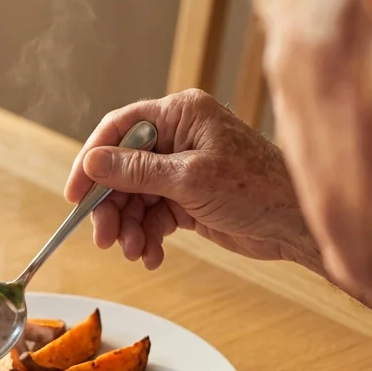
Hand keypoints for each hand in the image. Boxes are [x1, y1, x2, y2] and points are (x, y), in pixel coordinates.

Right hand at [65, 89, 317, 271]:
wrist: (296, 224)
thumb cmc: (257, 189)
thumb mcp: (190, 179)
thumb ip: (137, 171)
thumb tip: (93, 162)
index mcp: (180, 114)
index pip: (119, 129)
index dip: (92, 161)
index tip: (75, 196)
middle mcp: (179, 136)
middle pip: (123, 169)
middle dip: (112, 207)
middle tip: (105, 239)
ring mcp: (183, 168)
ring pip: (136, 197)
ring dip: (130, 228)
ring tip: (136, 252)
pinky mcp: (189, 197)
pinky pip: (154, 216)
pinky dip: (149, 237)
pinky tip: (152, 256)